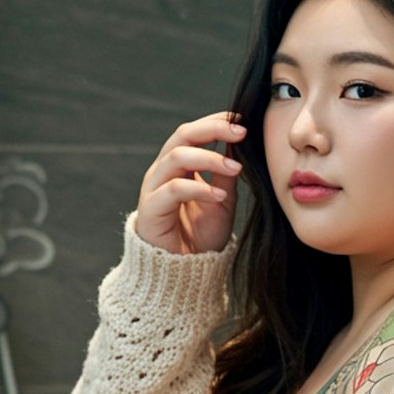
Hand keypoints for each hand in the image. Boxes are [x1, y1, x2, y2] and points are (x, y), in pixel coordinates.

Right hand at [135, 108, 246, 255]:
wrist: (184, 273)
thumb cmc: (200, 237)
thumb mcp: (222, 200)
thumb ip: (225, 174)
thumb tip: (239, 144)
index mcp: (177, 165)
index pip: (193, 133)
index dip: (216, 123)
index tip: (242, 121)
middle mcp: (162, 171)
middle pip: (182, 135)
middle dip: (213, 130)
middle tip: (241, 133)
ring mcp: (153, 188)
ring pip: (177, 157)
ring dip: (210, 159)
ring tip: (236, 169)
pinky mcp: (150, 209)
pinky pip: (174, 189)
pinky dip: (199, 189)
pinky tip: (219, 196)